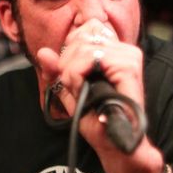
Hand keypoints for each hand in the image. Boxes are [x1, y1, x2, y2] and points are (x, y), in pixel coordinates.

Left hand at [37, 20, 160, 172]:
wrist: (115, 143)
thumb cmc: (97, 120)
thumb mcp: (71, 92)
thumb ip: (57, 71)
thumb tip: (43, 52)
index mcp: (116, 52)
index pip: (85, 30)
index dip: (69, 50)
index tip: (70, 75)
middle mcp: (125, 50)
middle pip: (82, 36)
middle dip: (67, 63)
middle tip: (73, 87)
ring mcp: (129, 57)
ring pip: (83, 47)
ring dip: (71, 72)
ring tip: (79, 91)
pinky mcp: (129, 68)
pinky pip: (90, 58)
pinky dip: (78, 75)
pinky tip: (83, 89)